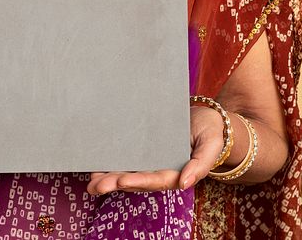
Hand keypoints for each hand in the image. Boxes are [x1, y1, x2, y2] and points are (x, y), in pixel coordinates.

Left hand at [86, 105, 225, 194]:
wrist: (207, 117)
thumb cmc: (210, 132)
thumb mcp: (210, 147)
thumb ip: (199, 165)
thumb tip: (184, 184)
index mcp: (176, 172)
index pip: (155, 180)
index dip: (138, 182)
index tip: (121, 181)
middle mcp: (160, 169)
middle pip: (136, 179)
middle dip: (115, 183)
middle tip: (95, 185)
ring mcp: (150, 159)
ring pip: (127, 171)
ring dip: (108, 177)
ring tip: (90, 181)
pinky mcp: (143, 147)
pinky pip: (127, 156)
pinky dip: (111, 162)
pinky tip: (95, 165)